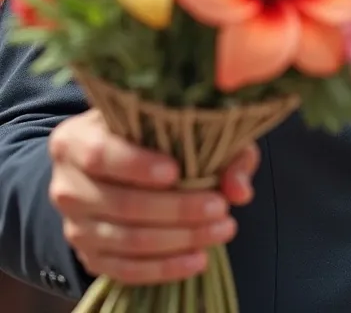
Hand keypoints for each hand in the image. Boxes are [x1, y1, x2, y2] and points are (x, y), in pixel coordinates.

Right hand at [48, 109, 259, 284]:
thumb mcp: (180, 124)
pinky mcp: (89, 256)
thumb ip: (216, 148)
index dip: (137, 166)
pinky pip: (125, 270)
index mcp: (75, 140)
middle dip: (176, 209)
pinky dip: (165, 268)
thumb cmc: (150, 134)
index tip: (176, 172)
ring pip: (127, 241)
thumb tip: (238, 189)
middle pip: (120, 204)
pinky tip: (199, 258)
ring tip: (221, 229)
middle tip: (220, 207)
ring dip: (179, 240)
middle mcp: (66, 184)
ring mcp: (73, 226)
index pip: (100, 154)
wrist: (113, 163)